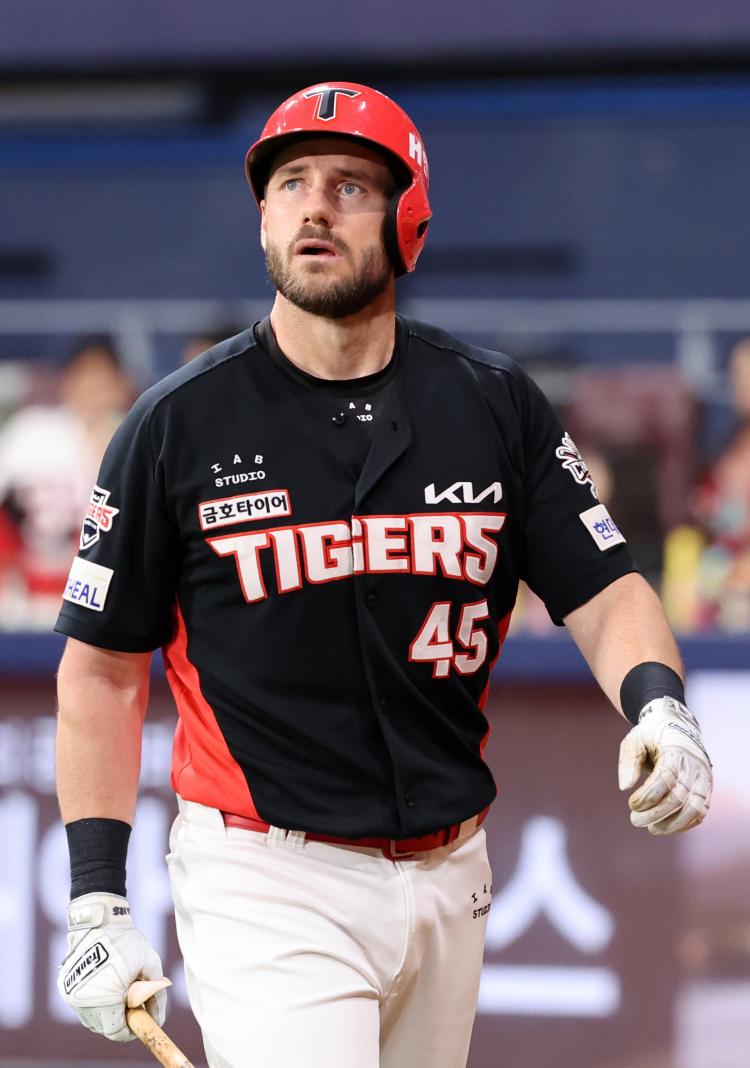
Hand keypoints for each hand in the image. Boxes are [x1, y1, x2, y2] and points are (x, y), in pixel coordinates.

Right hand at [57, 893, 166, 1041]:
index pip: (116, 1031)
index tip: (140, 1021)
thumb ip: (155, 993)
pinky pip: (82, 1003)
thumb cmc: (127, 941)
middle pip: (103, 1026)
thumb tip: (157, 1015)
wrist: (99, 919)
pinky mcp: (65, 986)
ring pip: (92, 1016)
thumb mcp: (149, 965)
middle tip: (133, 1006)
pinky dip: (95, 1001)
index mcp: (104, 999)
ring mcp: (71, 995)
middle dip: (120, 1019)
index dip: (130, 1029)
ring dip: (107, 1012)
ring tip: (121, 993)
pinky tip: (107, 986)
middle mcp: (83, 1001)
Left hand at [618, 696, 711, 834]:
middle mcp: (694, 765)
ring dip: (672, 824)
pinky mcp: (706, 788)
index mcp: (676, 750)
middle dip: (655, 813)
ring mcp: (703, 778)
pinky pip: (700, 812)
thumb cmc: (651, 735)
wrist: (677, 726)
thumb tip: (625, 787)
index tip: (631, 803)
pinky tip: (666, 827)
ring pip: (694, 809)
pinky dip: (684, 824)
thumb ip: (628, 760)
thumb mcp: (634, 739)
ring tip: (651, 828)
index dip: (648, 796)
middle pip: (679, 796)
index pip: (666, 778)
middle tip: (634, 820)